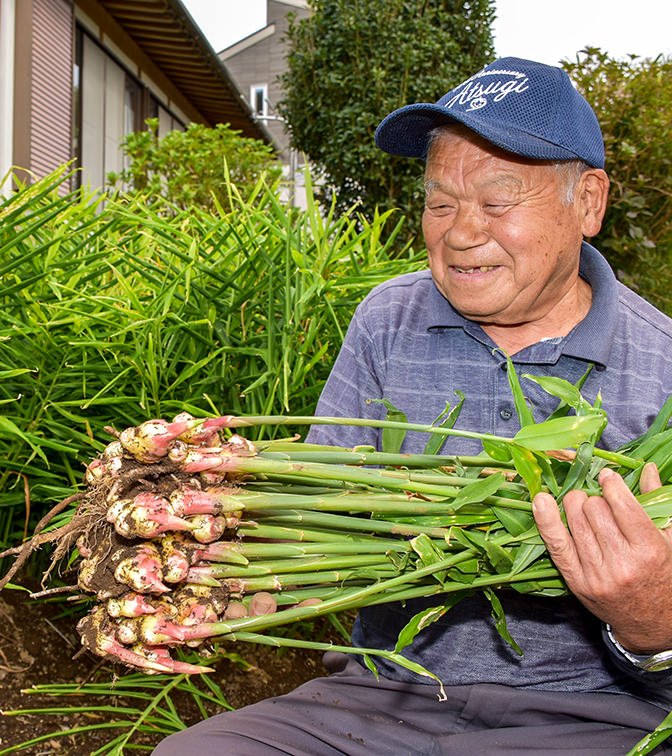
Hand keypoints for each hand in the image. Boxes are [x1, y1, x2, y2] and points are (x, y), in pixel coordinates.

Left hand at [532, 463, 671, 653]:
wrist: (651, 624)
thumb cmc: (662, 576)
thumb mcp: (670, 541)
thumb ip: (658, 502)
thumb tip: (646, 468)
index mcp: (649, 550)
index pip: (622, 505)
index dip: (611, 485)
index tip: (607, 478)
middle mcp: (622, 564)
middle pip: (594, 510)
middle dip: (594, 498)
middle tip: (599, 502)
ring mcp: (596, 574)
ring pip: (574, 520)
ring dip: (574, 505)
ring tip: (582, 505)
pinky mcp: (577, 582)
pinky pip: (555, 544)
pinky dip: (545, 520)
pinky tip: (541, 500)